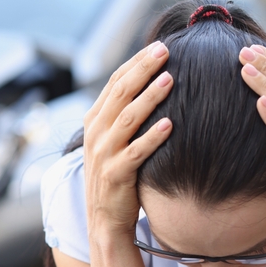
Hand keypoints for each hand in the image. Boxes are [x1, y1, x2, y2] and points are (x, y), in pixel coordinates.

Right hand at [83, 41, 173, 239]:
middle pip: (120, 93)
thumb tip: (152, 84)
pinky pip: (136, 152)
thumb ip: (124, 116)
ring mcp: (104, 154)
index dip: (136, 63)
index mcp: (95, 121)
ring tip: (170, 79)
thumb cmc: (117, 177)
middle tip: (165, 51)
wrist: (104, 220)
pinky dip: (152, 137)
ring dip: (149, 97)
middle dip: (143, 69)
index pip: (114, 82)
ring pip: (127, 118)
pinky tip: (170, 124)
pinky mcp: (116, 175)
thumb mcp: (113, 142)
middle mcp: (96, 134)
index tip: (159, 45)